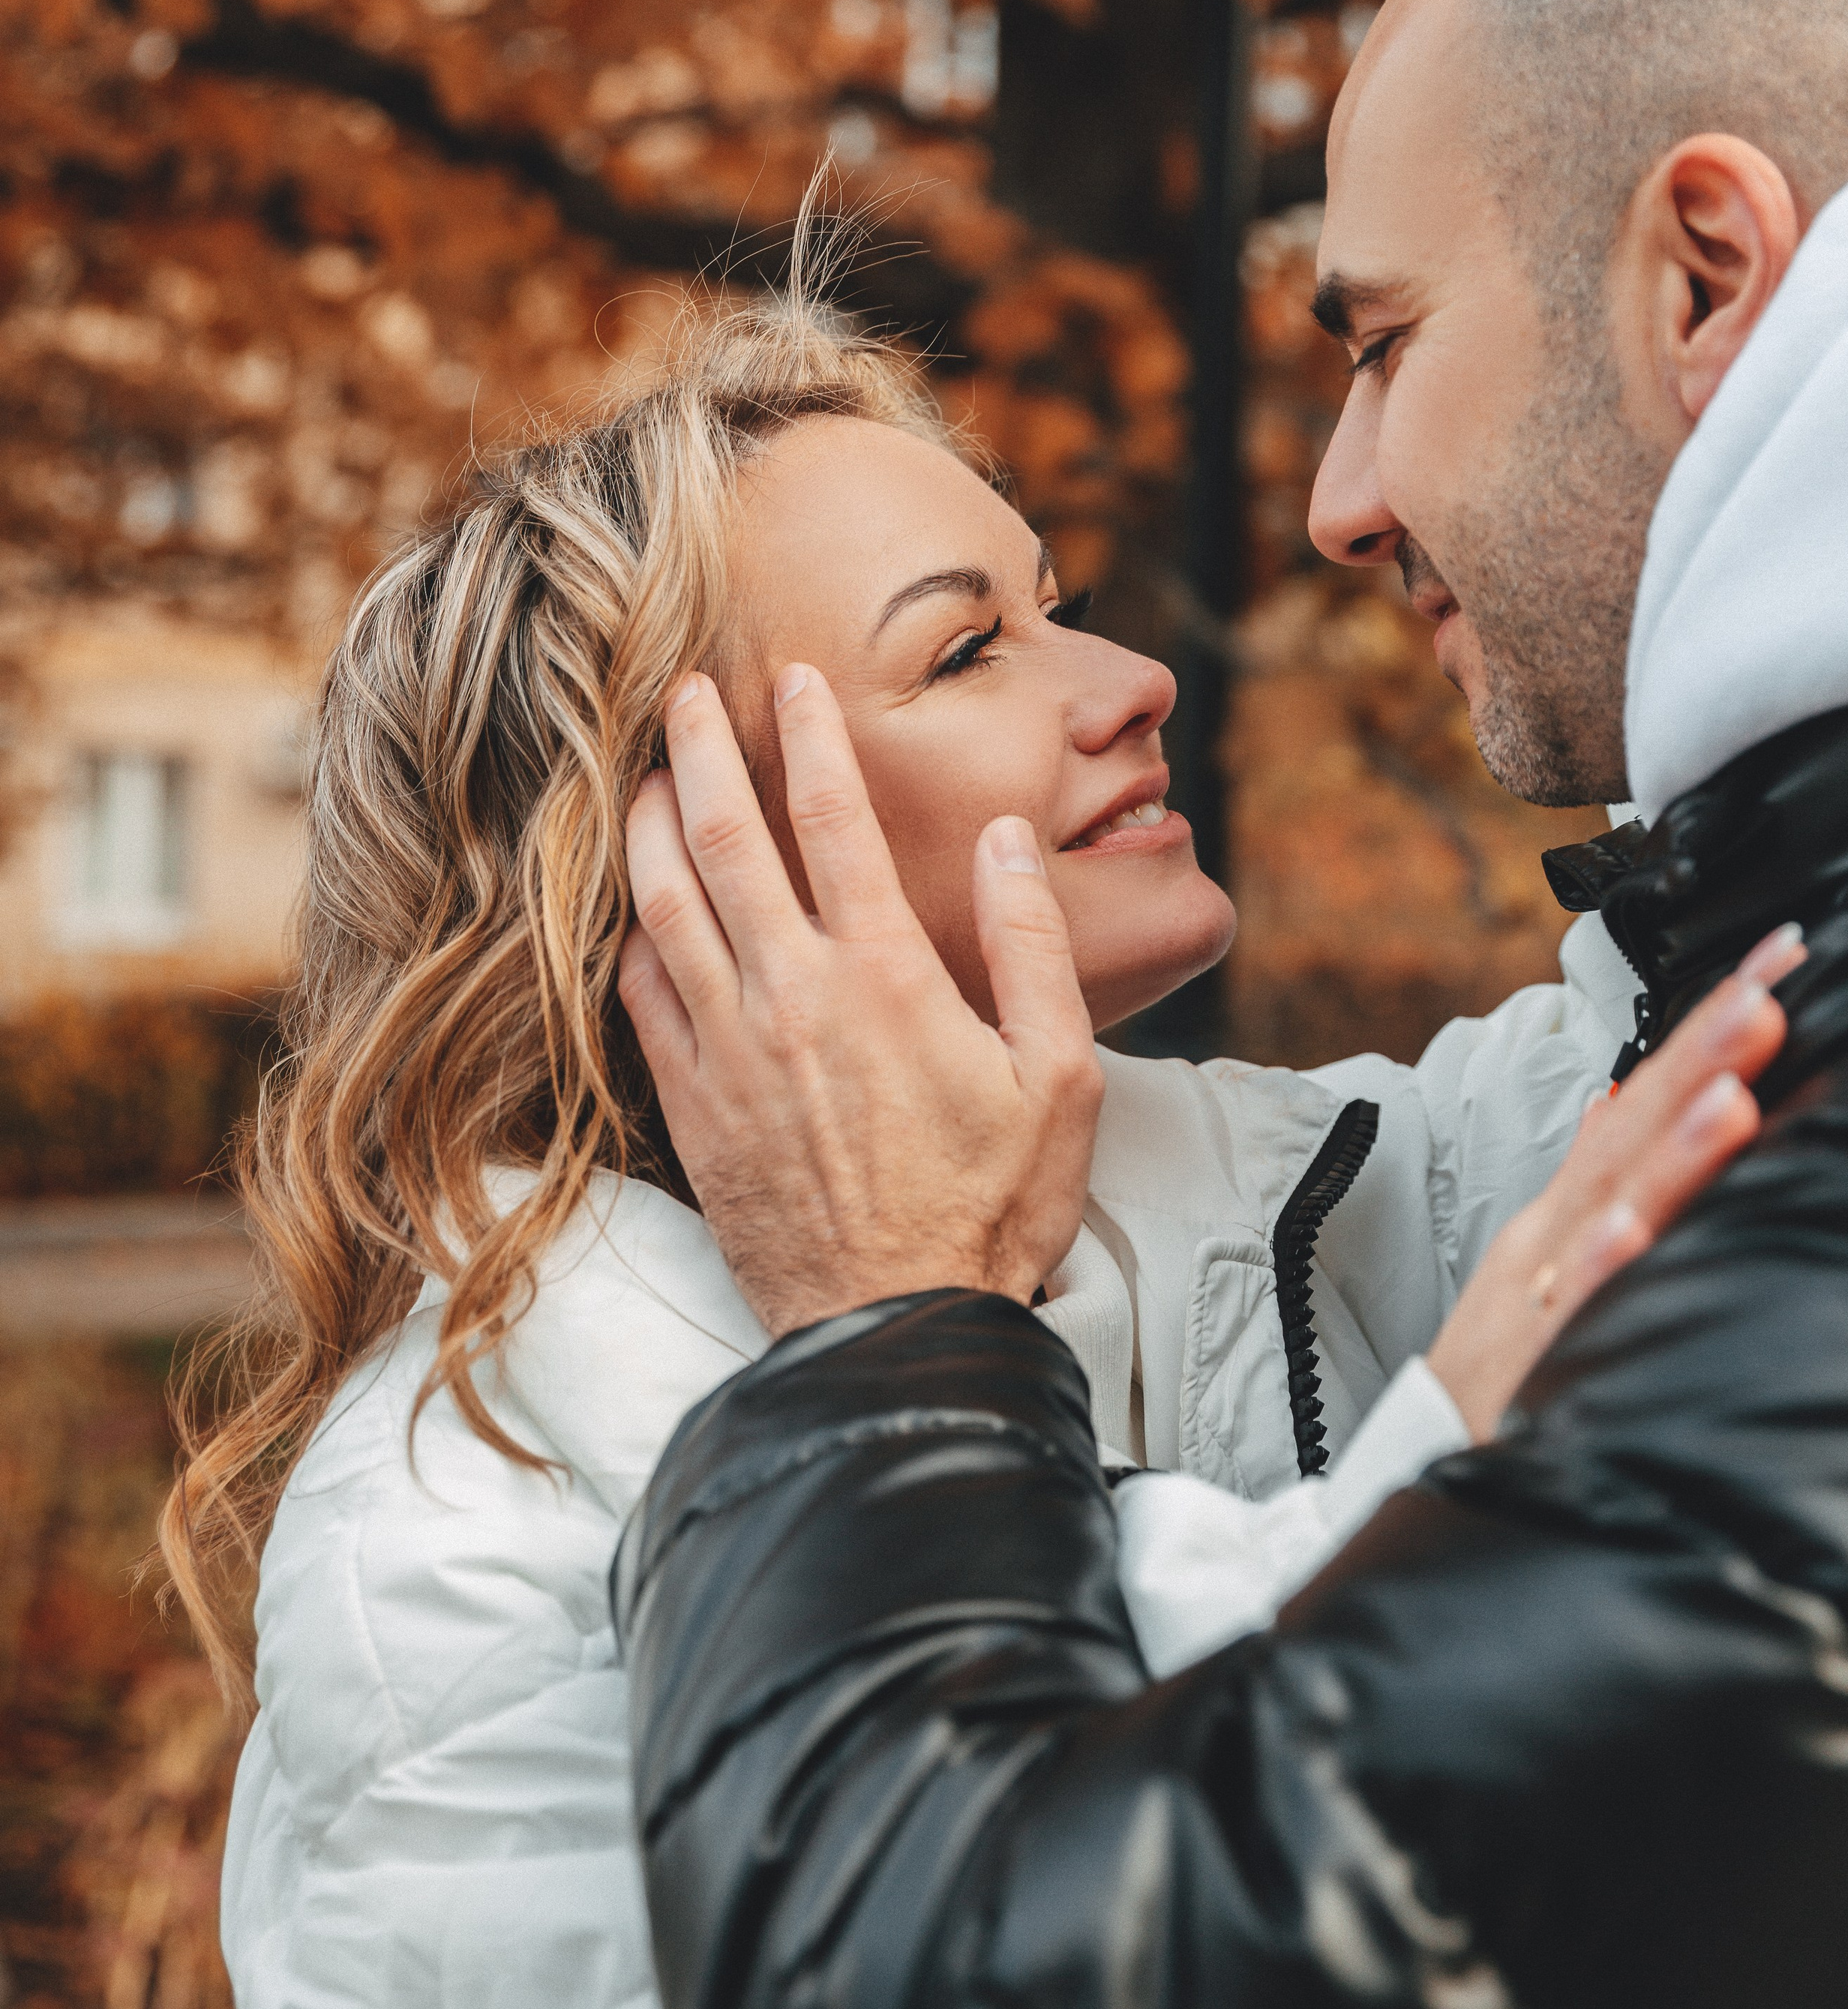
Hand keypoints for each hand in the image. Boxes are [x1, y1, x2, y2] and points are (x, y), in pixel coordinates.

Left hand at [618, 665, 1103, 1337]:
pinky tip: (627, 902)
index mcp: (885, 974)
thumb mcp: (1061, 1075)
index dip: (809, 731)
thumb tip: (1008, 838)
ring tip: (640, 771)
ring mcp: (728, 1050)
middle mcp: (792, 995)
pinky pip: (636, 994)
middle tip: (682, 689)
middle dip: (700, 748)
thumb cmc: (994, 1207)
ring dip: (645, 824)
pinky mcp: (689, 1105)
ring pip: (661, 903)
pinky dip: (624, 931)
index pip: (833, 816)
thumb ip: (1033, 944)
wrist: (897, 1331)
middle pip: (725, 837)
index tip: (793, 677)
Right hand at [1426, 925, 1803, 1440]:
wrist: (1414, 1471)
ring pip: (1612, 1208)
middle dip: (1702, 1054)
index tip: (1779, 959)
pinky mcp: (1535, 1365)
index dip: (1709, 1028)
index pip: (1652, 1096)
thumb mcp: (1547, 1258)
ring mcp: (1544, 1293)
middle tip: (1768, 986)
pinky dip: (1596, 1264)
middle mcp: (1559, 1233)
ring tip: (1732, 1093)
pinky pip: (1570, 1310)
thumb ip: (1588, 1179)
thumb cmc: (1505, 1369)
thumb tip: (1617, 1096)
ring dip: (1669, 1149)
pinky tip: (1628, 1229)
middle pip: (1636, 1128)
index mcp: (1573, 1207)